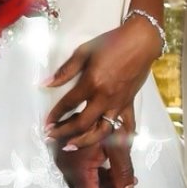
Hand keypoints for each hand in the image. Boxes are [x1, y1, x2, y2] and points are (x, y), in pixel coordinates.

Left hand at [44, 17, 159, 148]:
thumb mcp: (84, 52)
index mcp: (92, 83)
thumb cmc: (112, 43)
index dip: (55, 115)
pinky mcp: (129, 105)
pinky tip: (107, 144)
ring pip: (101, 131)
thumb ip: (65, 70)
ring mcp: (118, 104)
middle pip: (82, 124)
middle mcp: (104, 98)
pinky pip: (124, 126)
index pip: (69, 104)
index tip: (46, 123)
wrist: (141, 42)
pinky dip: (116, 138)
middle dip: (64, 132)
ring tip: (71, 145)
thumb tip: (46, 83)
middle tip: (51, 136)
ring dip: (85, 141)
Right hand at [54, 107, 137, 187]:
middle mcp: (67, 167)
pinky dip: (100, 173)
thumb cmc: (104, 117)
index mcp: (78, 169)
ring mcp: (67, 159)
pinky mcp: (69, 150)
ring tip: (128, 181)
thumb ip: (122, 173)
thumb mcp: (117, 145)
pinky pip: (84, 170)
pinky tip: (115, 168)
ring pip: (86, 182)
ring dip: (106, 185)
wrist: (94, 91)